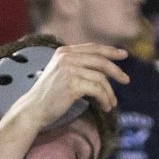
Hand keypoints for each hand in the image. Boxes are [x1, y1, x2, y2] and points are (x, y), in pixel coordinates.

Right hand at [12, 43, 129, 122]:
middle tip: (126, 80)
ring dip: (109, 93)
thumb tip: (102, 68)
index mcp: (64, 52)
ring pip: (101, 78)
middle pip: (100, 61)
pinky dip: (105, 99)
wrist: (32, 110)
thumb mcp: (60, 74)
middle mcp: (67, 58)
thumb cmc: (47, 97)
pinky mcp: (72, 84)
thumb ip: (76, 66)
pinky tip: (105, 106)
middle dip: (116, 71)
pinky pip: (97, 90)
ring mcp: (69, 70)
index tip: (123, 55)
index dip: (110, 51)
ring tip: (111, 103)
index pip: (93, 48)